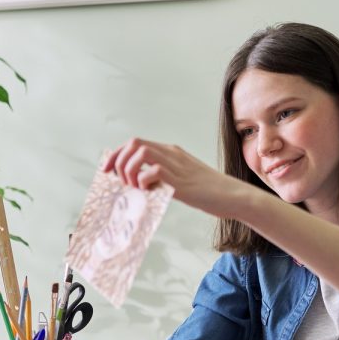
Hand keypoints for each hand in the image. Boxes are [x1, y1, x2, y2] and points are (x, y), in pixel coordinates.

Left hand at [102, 138, 238, 216]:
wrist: (232, 196)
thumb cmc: (207, 192)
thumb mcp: (180, 179)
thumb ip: (161, 178)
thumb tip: (139, 185)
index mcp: (170, 152)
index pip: (135, 143)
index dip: (116, 155)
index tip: (106, 171)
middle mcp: (172, 154)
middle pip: (134, 143)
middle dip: (119, 161)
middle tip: (120, 182)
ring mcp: (177, 166)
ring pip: (142, 153)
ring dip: (130, 170)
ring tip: (135, 187)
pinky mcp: (182, 182)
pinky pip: (154, 171)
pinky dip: (144, 181)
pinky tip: (149, 192)